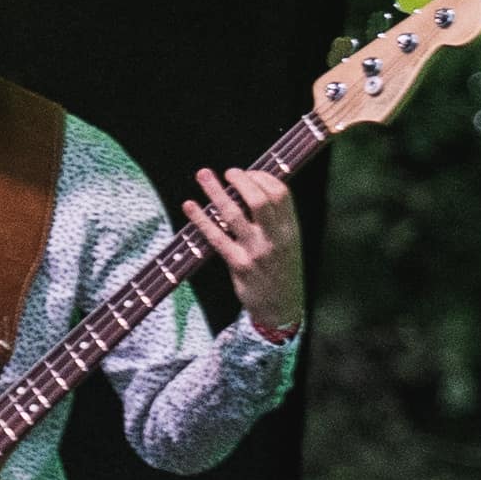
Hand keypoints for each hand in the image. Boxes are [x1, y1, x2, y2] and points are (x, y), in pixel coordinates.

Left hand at [179, 165, 303, 333]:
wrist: (281, 307)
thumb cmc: (280, 269)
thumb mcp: (288, 242)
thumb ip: (276, 218)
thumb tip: (252, 187)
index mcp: (291, 229)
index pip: (280, 194)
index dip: (262, 177)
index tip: (248, 172)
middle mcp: (276, 238)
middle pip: (259, 200)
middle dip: (241, 180)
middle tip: (227, 172)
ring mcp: (257, 251)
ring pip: (234, 214)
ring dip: (216, 191)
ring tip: (203, 175)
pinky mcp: (239, 265)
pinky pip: (216, 237)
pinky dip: (201, 219)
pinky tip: (190, 206)